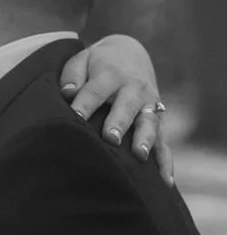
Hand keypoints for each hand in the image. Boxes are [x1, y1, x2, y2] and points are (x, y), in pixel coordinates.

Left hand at [60, 34, 173, 184]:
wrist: (129, 54)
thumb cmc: (97, 64)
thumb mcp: (82, 60)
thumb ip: (73, 76)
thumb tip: (67, 93)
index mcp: (111, 75)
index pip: (95, 90)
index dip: (85, 103)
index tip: (75, 117)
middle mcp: (134, 89)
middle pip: (126, 106)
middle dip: (119, 122)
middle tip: (110, 138)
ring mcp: (149, 105)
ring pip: (149, 123)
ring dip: (145, 139)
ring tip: (139, 156)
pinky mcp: (159, 120)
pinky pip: (165, 142)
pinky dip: (166, 161)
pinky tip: (165, 180)